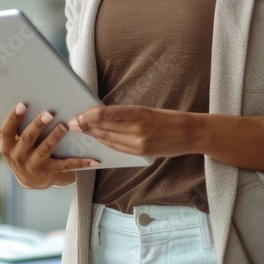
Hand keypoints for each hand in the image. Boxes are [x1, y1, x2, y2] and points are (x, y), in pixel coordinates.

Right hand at [0, 103, 99, 189]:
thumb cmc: (19, 151)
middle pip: (26, 138)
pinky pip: (65, 166)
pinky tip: (93, 159)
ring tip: (64, 125)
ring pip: (45, 150)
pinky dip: (80, 162)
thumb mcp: (6, 141)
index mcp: (6, 146)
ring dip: (55, 137)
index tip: (22, 104)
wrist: (32, 180)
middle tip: (49, 112)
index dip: (13, 118)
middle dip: (37, 125)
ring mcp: (33, 166)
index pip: (6, 131)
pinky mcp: (49, 174)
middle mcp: (17, 157)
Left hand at [68, 105, 200, 157]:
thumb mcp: (146, 110)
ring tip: (81, 130)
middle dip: (86, 126)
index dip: (88, 116)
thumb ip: (125, 113)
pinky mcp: (141, 153)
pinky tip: (98, 138)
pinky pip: (117, 148)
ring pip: (108, 139)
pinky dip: (106, 142)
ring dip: (93, 135)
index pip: (105, 114)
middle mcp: (137, 129)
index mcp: (138, 112)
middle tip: (72, 123)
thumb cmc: (167, 118)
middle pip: (104, 127)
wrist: (190, 133)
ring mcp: (139, 143)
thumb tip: (101, 114)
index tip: (78, 115)